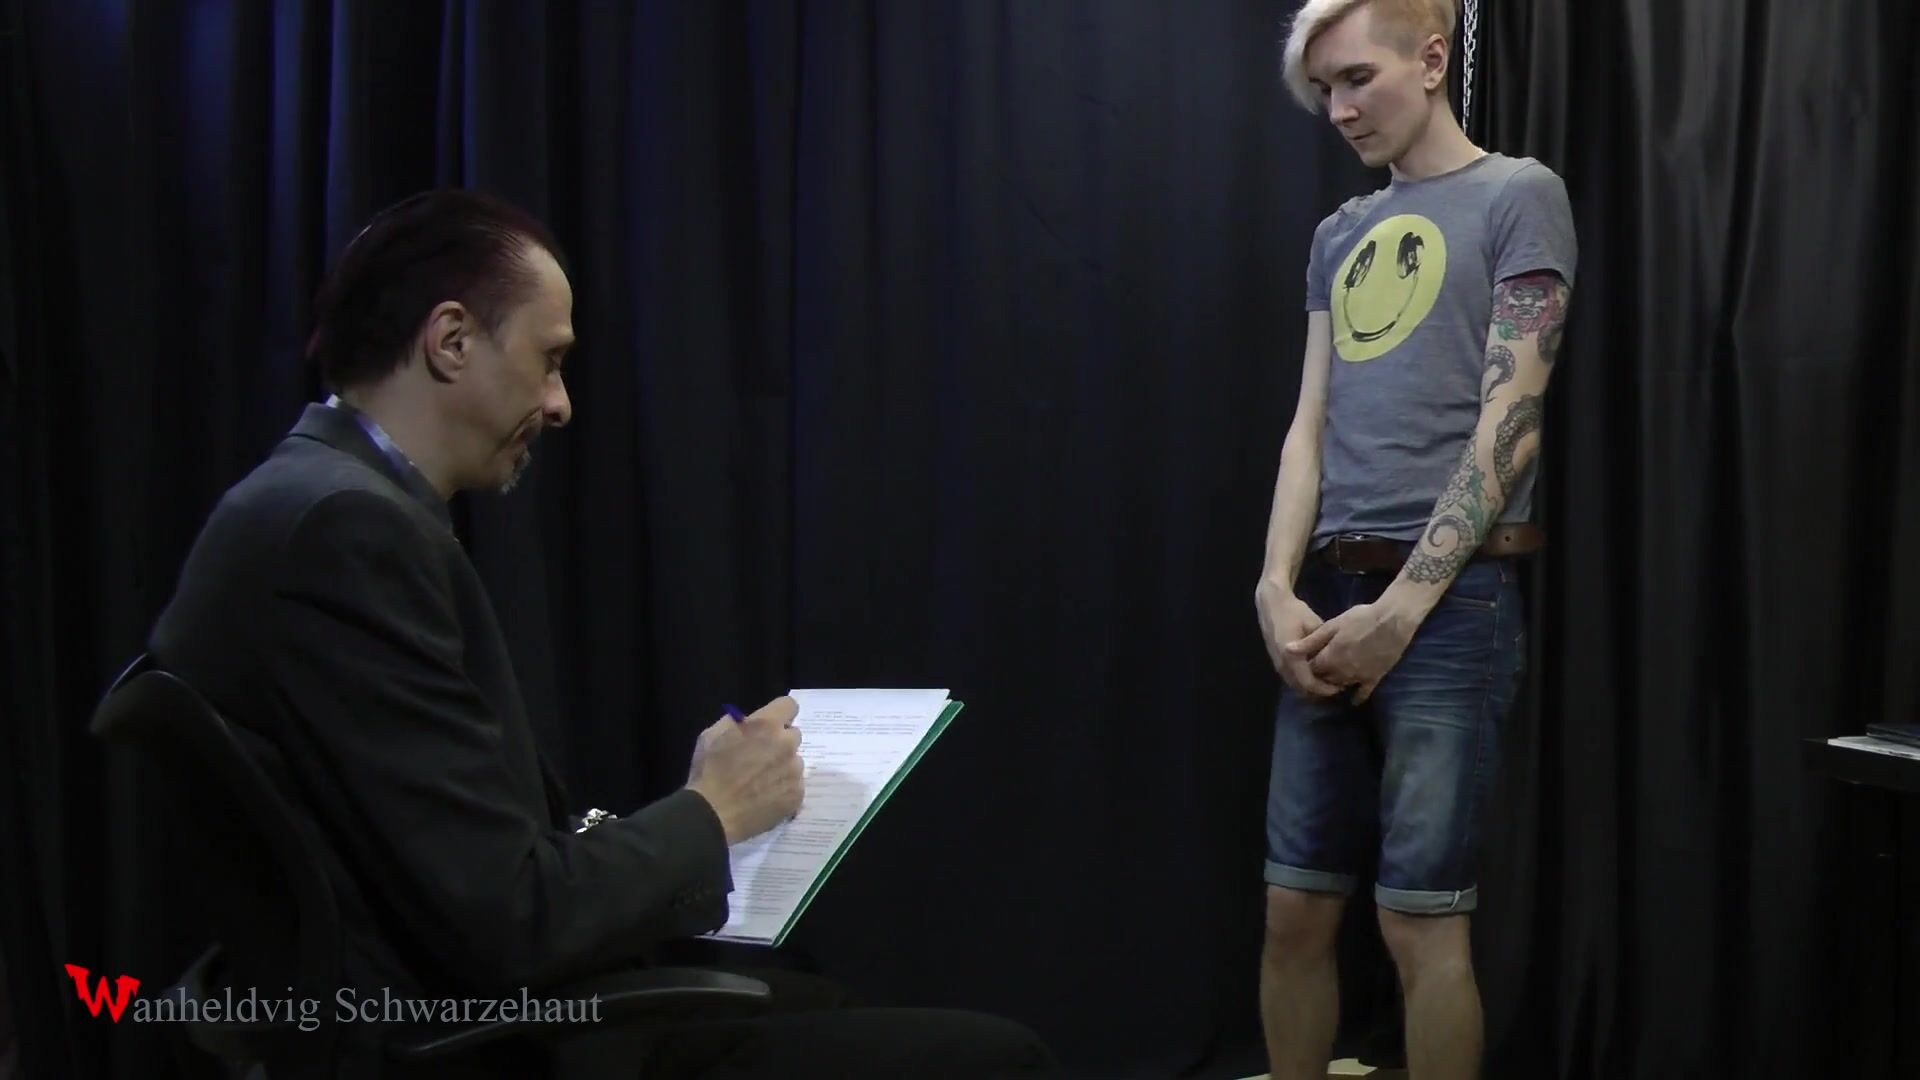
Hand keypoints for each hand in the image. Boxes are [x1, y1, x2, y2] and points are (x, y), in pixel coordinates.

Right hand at [685, 697, 803, 844]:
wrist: (712, 814)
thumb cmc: (708, 772)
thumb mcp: (712, 735)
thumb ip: (736, 723)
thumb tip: (749, 722)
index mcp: (766, 725)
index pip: (789, 705)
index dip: (780, 714)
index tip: (772, 725)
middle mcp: (786, 745)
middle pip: (794, 735)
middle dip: (781, 741)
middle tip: (763, 756)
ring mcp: (794, 771)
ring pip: (795, 762)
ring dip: (783, 766)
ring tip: (762, 782)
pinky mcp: (797, 795)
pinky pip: (795, 785)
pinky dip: (784, 789)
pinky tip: (767, 797)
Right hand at [1254, 577, 1344, 698]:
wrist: (1272, 605)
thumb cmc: (1294, 613)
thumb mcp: (1314, 626)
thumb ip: (1323, 645)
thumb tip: (1337, 661)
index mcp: (1292, 658)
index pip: (1309, 684)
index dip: (1325, 689)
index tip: (1340, 687)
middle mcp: (1283, 665)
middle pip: (1302, 689)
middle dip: (1319, 691)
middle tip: (1336, 686)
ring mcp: (1277, 664)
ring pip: (1295, 685)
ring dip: (1310, 687)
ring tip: (1327, 680)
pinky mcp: (1276, 661)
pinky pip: (1291, 677)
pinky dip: (1302, 680)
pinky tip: (1315, 672)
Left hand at [1286, 602, 1417, 703]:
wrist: (1393, 621)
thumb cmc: (1361, 618)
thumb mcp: (1332, 626)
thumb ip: (1310, 641)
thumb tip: (1287, 650)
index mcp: (1329, 659)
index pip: (1311, 670)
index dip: (1308, 665)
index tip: (1306, 661)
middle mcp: (1342, 673)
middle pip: (1325, 680)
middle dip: (1319, 676)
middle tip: (1318, 671)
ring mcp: (1359, 677)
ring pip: (1341, 686)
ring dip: (1335, 684)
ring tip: (1331, 679)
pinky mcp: (1375, 678)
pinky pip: (1363, 692)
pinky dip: (1357, 696)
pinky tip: (1353, 700)